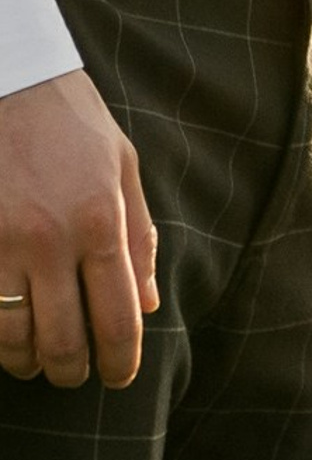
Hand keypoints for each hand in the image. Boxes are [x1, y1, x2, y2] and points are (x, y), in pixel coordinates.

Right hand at [0, 69, 157, 389]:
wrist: (10, 81)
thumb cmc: (71, 122)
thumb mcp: (122, 166)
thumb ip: (139, 236)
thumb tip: (149, 303)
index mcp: (100, 219)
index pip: (117, 317)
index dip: (120, 361)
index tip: (119, 378)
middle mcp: (52, 240)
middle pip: (65, 340)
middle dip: (75, 371)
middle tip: (78, 376)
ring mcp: (3, 245)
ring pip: (15, 339)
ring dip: (30, 364)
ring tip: (39, 364)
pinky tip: (8, 339)